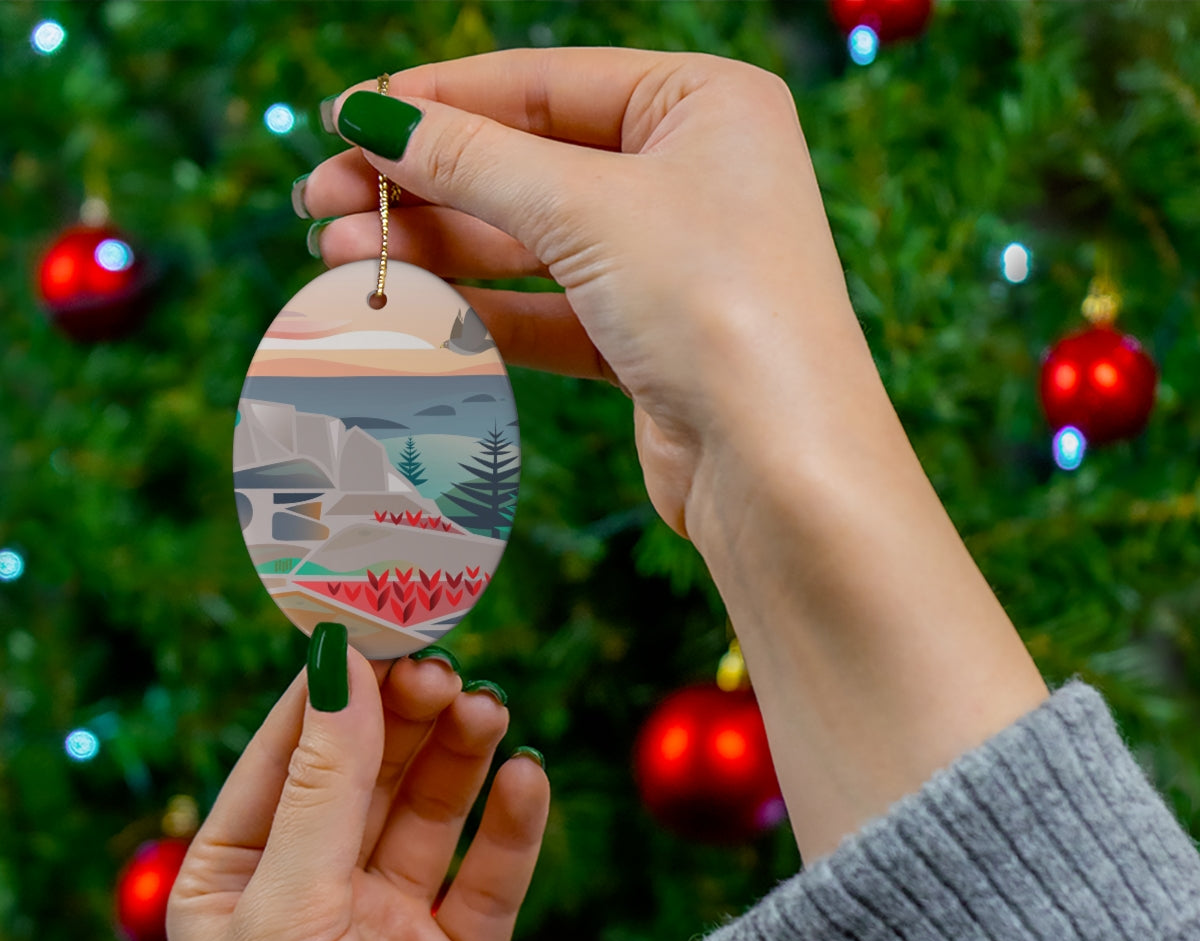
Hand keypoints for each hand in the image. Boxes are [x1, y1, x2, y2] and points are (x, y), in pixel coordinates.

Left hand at [167, 648, 548, 940]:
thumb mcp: (285, 911)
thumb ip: (323, 786)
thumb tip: (340, 664)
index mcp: (239, 875)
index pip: (290, 750)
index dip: (336, 686)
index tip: (384, 621)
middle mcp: (314, 892)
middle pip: (370, 772)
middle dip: (408, 717)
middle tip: (449, 672)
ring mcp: (389, 926)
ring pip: (433, 813)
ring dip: (462, 757)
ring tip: (490, 713)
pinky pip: (490, 878)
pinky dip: (512, 826)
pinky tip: (528, 779)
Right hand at [300, 47, 870, 541]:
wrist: (778, 466)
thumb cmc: (714, 305)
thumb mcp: (587, 209)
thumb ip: (474, 160)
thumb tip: (374, 117)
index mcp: (704, 104)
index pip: (544, 83)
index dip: (437, 100)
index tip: (345, 118)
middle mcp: (693, 175)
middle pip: (528, 164)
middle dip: (422, 184)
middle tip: (320, 202)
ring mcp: (671, 263)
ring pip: (531, 243)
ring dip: (436, 250)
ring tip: (338, 256)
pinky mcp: (649, 341)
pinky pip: (549, 310)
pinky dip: (480, 310)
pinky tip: (409, 309)